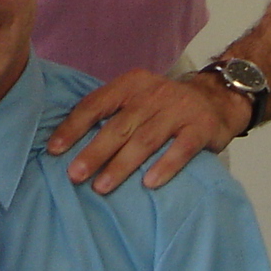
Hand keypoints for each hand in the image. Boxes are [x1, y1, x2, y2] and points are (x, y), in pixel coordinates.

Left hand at [46, 69, 250, 195]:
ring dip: (122, 165)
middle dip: (94, 152)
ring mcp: (179, 110)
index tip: (54, 150)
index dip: (74, 127)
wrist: (216, 98)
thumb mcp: (137, 97)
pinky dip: (165, 166)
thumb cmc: (164, 105)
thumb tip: (67, 143)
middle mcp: (154, 93)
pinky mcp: (201, 127)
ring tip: (102, 187)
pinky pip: (181, 149)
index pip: (96, 104)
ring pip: (146, 140)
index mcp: (131, 84)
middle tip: (75, 175)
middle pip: (119, 126)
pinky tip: (149, 183)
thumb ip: (112, 112)